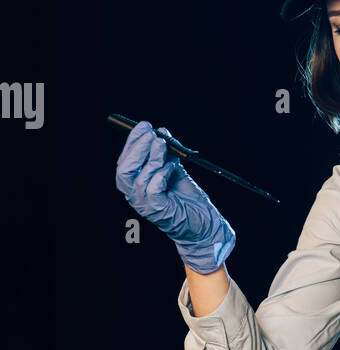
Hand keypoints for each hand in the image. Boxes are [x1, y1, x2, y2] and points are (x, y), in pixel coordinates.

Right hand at [115, 120, 235, 273]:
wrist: (204, 224)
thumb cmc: (188, 199)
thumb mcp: (175, 170)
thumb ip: (167, 154)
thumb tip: (162, 132)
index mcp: (136, 184)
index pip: (125, 161)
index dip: (132, 142)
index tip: (143, 125)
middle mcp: (136, 195)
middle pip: (124, 169)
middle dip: (137, 148)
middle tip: (152, 134)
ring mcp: (146, 204)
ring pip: (137, 178)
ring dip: (151, 157)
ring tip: (163, 146)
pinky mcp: (159, 211)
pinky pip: (153, 188)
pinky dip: (161, 174)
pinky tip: (171, 167)